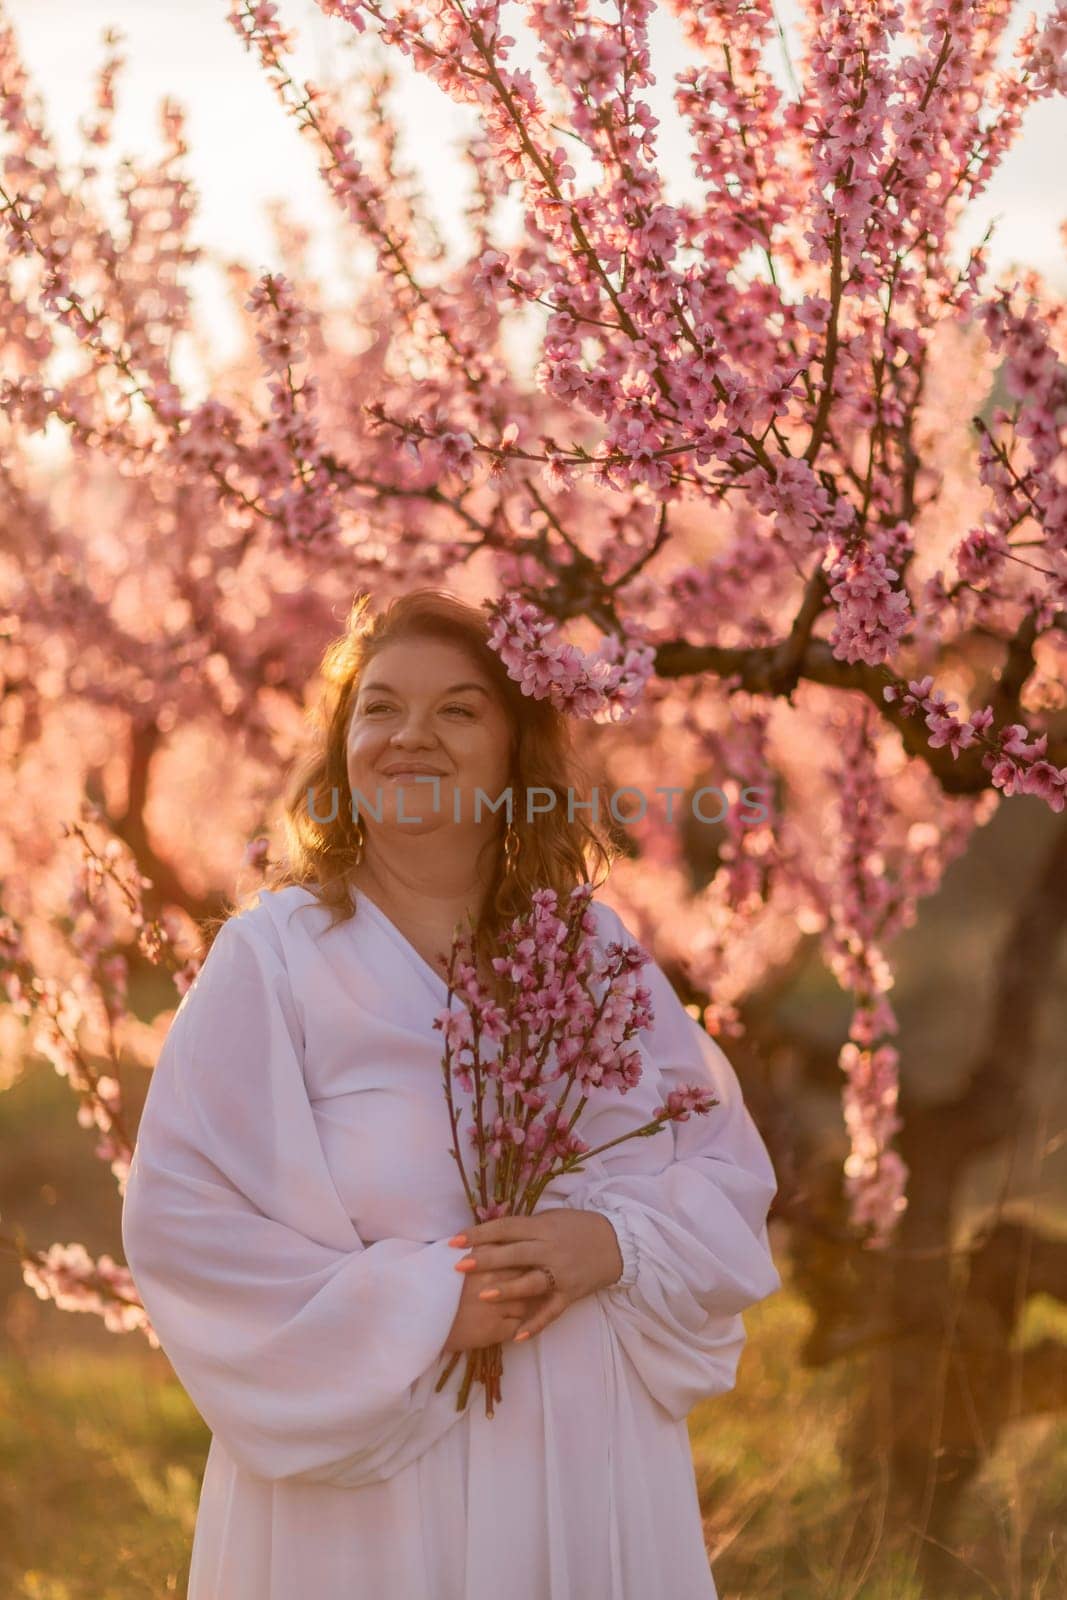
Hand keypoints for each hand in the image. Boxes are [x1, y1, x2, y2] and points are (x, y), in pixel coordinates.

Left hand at [448, 1208, 623, 1342]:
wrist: (616, 1242)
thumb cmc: (576, 1226)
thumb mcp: (550, 1218)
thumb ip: (524, 1228)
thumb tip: (490, 1233)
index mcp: (542, 1227)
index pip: (506, 1227)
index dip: (480, 1233)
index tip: (454, 1240)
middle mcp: (550, 1249)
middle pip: (514, 1254)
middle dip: (486, 1259)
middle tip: (459, 1266)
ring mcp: (561, 1273)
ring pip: (531, 1282)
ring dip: (508, 1289)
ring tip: (484, 1295)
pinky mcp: (570, 1294)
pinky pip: (551, 1311)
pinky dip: (536, 1324)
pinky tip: (517, 1336)